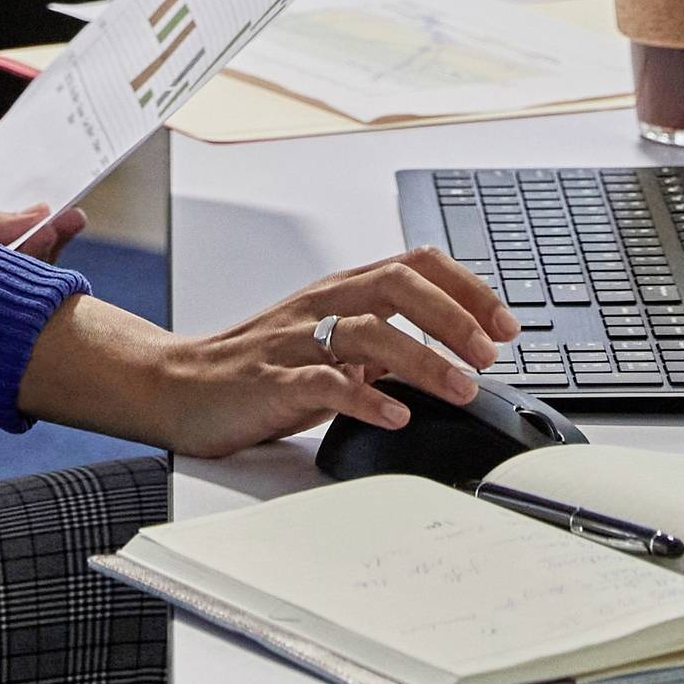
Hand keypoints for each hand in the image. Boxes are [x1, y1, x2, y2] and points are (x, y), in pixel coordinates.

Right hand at [13, 247, 515, 459]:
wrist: (178, 386)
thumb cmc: (257, 366)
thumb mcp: (329, 343)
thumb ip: (382, 342)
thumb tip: (449, 353)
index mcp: (340, 291)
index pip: (414, 265)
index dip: (466, 287)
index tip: (506, 323)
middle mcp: (321, 305)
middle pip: (397, 284)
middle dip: (454, 315)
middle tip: (492, 351)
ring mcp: (294, 341)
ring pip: (367, 332)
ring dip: (423, 358)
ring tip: (461, 387)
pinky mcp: (269, 381)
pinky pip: (321, 384)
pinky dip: (364, 399)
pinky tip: (394, 418)